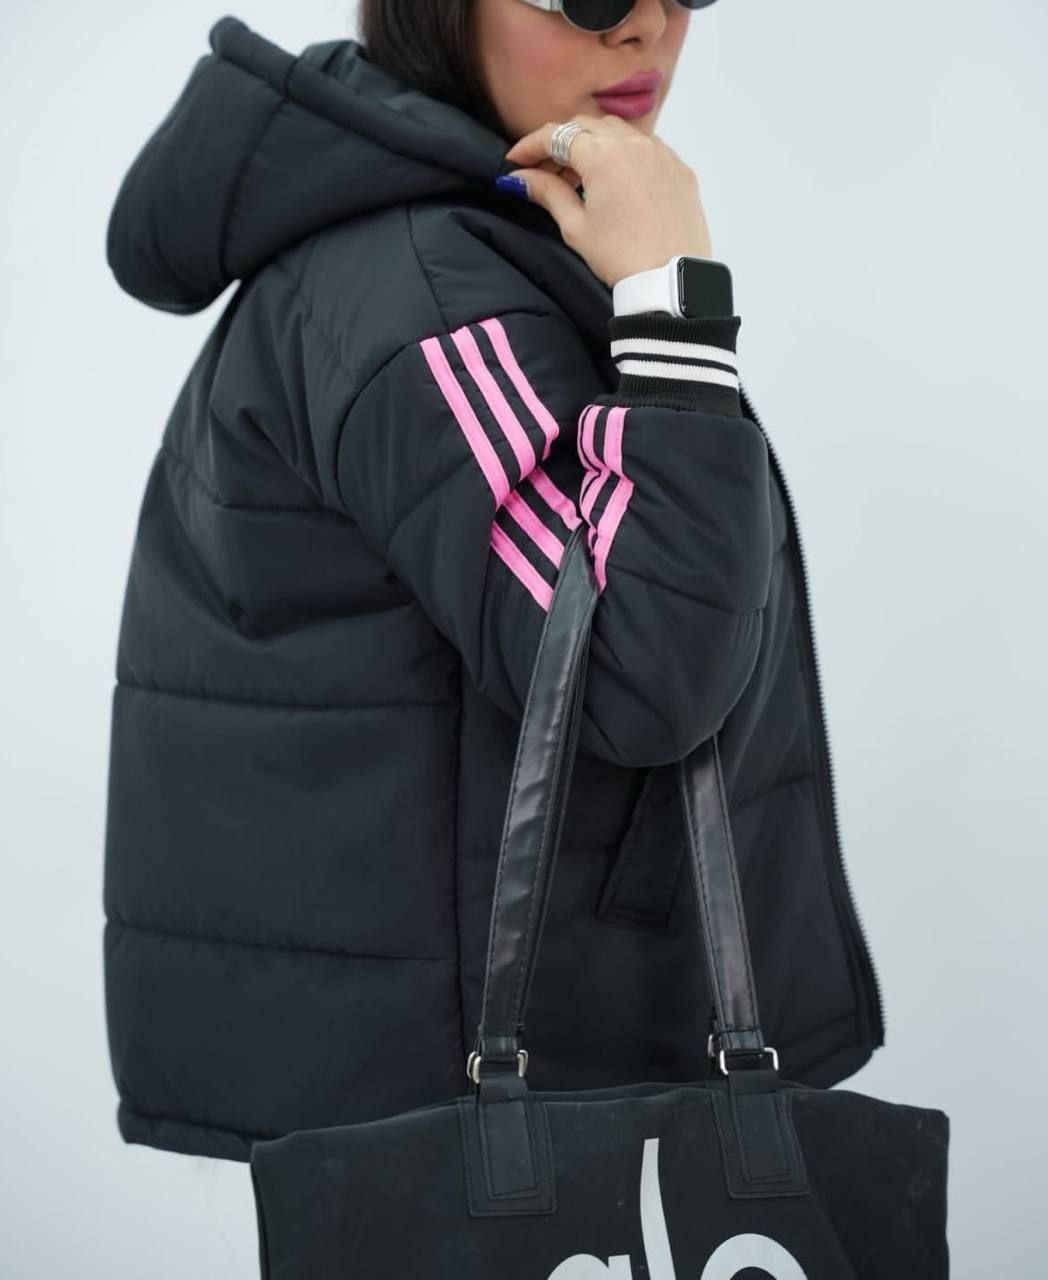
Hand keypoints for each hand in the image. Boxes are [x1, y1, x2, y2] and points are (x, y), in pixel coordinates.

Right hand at [502, 113, 712, 287]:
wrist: (671, 280)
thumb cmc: (621, 258)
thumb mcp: (576, 227)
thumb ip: (547, 193)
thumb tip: (521, 178)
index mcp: (602, 155)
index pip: (556, 135)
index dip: (530, 146)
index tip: (515, 161)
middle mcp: (633, 143)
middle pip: (586, 126)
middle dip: (561, 142)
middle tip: (544, 171)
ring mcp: (660, 153)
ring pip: (618, 131)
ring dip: (593, 145)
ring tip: (580, 178)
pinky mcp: (679, 168)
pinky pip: (646, 148)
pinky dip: (624, 155)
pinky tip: (616, 182)